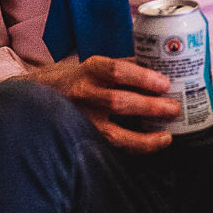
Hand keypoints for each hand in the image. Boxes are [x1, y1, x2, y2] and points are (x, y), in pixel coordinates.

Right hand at [26, 56, 180, 151]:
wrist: (37, 97)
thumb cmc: (76, 80)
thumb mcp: (95, 66)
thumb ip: (125, 68)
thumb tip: (163, 68)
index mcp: (89, 70)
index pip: (116, 70)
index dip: (142, 77)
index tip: (164, 82)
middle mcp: (83, 94)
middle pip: (118, 102)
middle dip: (150, 106)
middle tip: (174, 107)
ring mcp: (82, 120)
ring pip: (114, 132)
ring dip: (145, 135)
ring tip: (167, 134)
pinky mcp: (84, 138)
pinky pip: (112, 146)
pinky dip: (136, 147)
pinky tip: (154, 144)